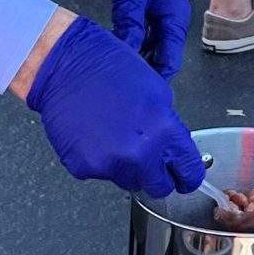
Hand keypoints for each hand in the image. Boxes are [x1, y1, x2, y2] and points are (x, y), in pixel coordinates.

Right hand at [25, 17, 206, 197]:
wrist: (65, 67)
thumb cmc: (109, 68)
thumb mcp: (157, 91)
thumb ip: (168, 127)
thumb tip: (171, 148)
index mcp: (163, 132)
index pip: (188, 172)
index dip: (188, 176)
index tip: (185, 178)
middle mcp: (139, 154)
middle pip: (159, 187)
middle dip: (158, 176)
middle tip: (150, 160)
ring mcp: (110, 164)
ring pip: (129, 181)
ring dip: (129, 168)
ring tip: (116, 138)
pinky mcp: (84, 168)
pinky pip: (101, 175)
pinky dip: (101, 162)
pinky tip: (97, 138)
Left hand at [88, 0, 189, 79]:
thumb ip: (131, 25)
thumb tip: (127, 56)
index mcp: (175, 15)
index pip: (170, 57)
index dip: (156, 76)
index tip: (139, 92)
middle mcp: (168, 17)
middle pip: (160, 54)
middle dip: (144, 69)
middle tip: (122, 87)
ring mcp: (153, 12)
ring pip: (147, 44)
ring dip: (134, 56)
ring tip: (115, 73)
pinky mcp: (139, 7)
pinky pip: (136, 33)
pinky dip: (127, 43)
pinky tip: (112, 51)